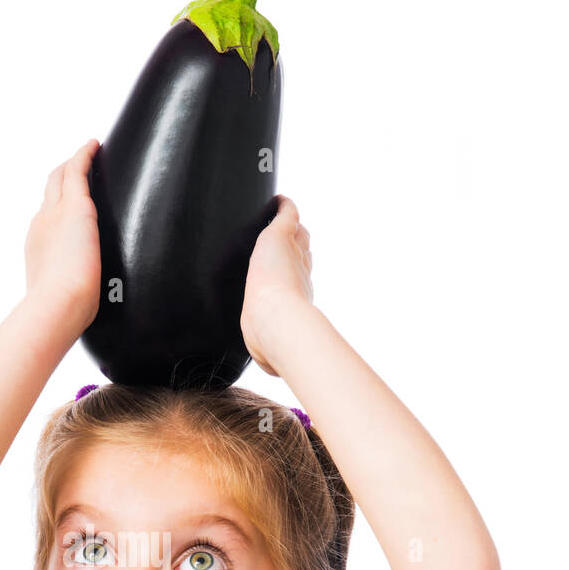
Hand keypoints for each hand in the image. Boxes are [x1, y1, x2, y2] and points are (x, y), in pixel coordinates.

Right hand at [24, 139, 101, 336]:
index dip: (54, 208)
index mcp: (38, 248)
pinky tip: (95, 144)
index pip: (46, 220)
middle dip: (59, 179)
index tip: (62, 206)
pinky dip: (84, 155)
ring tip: (85, 154)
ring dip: (71, 165)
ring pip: (60, 178)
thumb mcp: (61, 302)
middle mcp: (42, 225)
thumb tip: (78, 324)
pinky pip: (78, 170)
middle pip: (48, 192)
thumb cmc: (61, 313)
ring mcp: (56, 214)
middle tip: (72, 168)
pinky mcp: (76, 207)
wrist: (58, 305)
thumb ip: (68, 302)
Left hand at [240, 194, 313, 375]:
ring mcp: (291, 254)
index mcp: (297, 295)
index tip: (294, 273)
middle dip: (298, 247)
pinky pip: (286, 214)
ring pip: (297, 233)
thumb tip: (272, 369)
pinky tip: (279, 200)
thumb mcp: (265, 353)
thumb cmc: (270, 340)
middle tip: (290, 242)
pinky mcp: (279, 237)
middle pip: (303, 251)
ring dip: (292, 228)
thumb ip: (269, 359)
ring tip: (284, 220)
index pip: (301, 276)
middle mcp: (300, 272)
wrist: (274, 320)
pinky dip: (284, 206)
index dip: (298, 272)